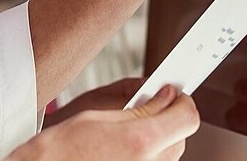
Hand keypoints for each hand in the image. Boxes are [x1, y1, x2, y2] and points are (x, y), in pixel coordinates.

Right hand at [7, 86, 199, 160]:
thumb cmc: (59, 150)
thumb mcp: (97, 113)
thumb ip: (139, 106)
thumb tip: (165, 96)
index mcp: (140, 141)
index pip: (187, 117)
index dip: (182, 100)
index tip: (172, 92)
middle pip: (182, 136)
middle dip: (168, 117)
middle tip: (146, 105)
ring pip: (170, 152)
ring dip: (158, 137)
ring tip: (127, 131)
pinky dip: (146, 153)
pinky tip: (123, 148)